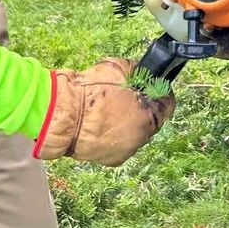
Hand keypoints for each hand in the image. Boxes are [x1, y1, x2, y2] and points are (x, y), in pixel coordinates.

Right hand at [33, 61, 173, 165]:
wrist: (60, 115)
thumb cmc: (89, 91)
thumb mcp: (118, 68)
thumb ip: (138, 70)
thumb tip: (145, 71)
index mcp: (148, 118)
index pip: (167, 105)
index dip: (161, 93)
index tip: (155, 86)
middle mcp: (140, 139)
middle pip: (150, 120)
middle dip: (142, 108)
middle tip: (128, 96)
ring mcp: (124, 151)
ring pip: (133, 133)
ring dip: (127, 122)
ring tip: (109, 110)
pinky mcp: (108, 159)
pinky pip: (117, 143)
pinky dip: (112, 134)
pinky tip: (100, 123)